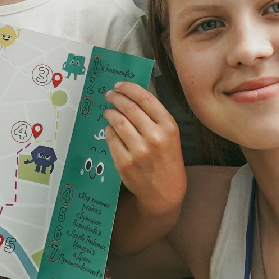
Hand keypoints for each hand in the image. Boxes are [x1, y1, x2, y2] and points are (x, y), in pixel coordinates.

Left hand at [103, 81, 185, 217]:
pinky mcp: (124, 162)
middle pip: (129, 108)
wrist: (165, 193)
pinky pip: (111, 138)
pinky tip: (110, 129)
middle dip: (116, 98)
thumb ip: (155, 117)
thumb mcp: (170, 136)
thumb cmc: (168, 160)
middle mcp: (155, 137)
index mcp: (169, 126)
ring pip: (117, 121)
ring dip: (110, 113)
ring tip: (109, 112)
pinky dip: (108, 130)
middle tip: (109, 95)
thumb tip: (132, 95)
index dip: (129, 88)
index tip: (119, 85)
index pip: (145, 98)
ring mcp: (139, 150)